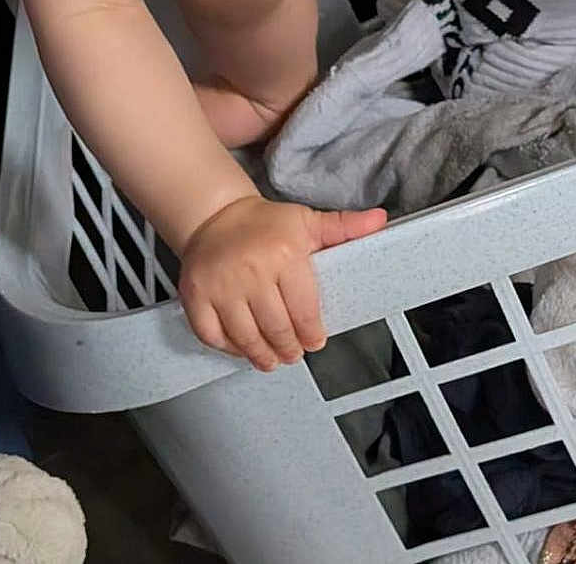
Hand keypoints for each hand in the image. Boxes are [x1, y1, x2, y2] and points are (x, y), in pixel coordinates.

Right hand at [178, 196, 386, 369]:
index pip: (304, 309)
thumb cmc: (265, 224)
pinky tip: (243, 348)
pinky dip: (230, 349)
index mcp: (283, 252)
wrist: (215, 215)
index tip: (315, 340)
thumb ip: (344, 226)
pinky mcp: (196, 296)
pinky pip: (213, 335)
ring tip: (273, 359)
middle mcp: (250, 270)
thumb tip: (380, 221)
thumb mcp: (307, 221)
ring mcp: (220, 285)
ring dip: (263, 356)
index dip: (312, 332)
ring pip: (246, 338)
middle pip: (277, 328)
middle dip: (290, 348)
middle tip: (295, 353)